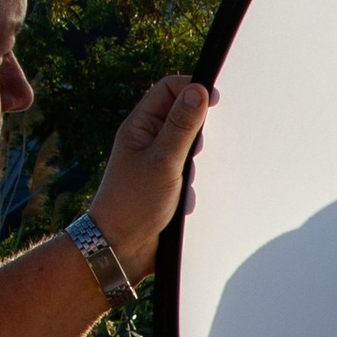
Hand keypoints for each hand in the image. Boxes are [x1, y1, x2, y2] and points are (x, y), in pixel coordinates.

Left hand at [87, 74, 215, 284]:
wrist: (121, 249)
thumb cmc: (133, 204)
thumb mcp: (163, 160)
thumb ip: (182, 126)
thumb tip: (198, 90)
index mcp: (140, 126)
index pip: (168, 89)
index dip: (192, 88)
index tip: (215, 99)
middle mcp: (148, 140)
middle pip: (183, 116)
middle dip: (198, 133)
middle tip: (194, 152)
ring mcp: (158, 162)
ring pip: (190, 148)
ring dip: (195, 165)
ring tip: (184, 183)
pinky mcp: (167, 184)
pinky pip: (191, 174)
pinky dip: (193, 185)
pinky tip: (182, 201)